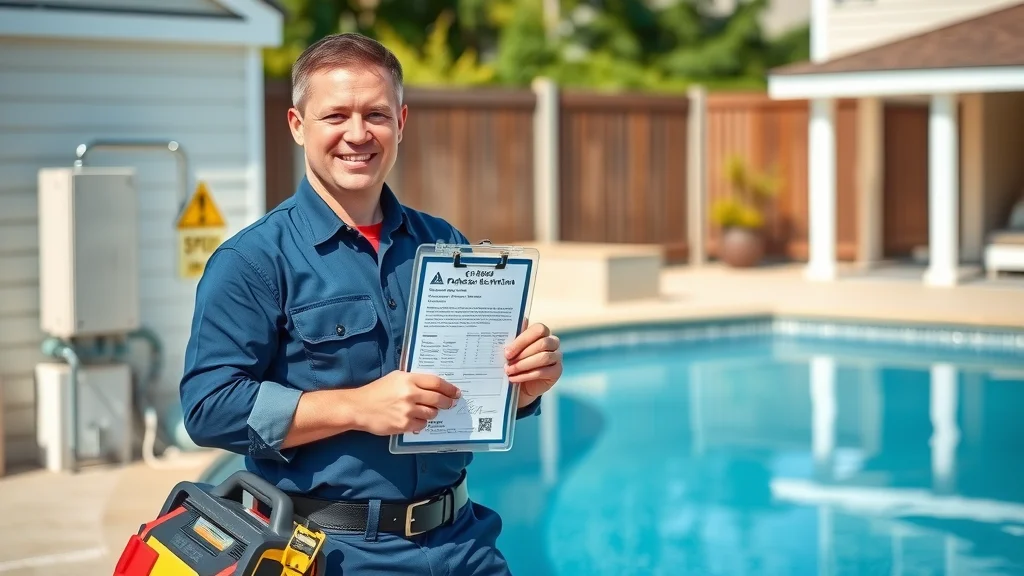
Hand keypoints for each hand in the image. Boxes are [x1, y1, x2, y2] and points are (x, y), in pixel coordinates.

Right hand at [345, 371, 461, 435]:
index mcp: (408, 379)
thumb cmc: (377, 391)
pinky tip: (412, 419)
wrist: (359, 407)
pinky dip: (420, 423)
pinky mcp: (403, 425)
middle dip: (446, 402)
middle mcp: (410, 394)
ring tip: (422, 411)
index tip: (456, 392)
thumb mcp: (395, 378)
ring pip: (432, 413)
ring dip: (431, 413)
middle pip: (438, 399)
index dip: (449, 388)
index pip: (436, 382)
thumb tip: (435, 386)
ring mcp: (407, 410)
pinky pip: (422, 425)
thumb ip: (414, 380)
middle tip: (449, 404)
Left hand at [504, 321, 561, 405]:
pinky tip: (514, 378)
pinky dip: (525, 375)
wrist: (522, 383)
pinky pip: (542, 372)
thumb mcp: (513, 349)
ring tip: (509, 370)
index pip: (538, 329)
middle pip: (543, 343)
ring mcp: (557, 357)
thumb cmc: (516, 361)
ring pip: (544, 358)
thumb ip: (513, 339)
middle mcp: (553, 342)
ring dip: (523, 365)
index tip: (507, 351)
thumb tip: (507, 331)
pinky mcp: (556, 371)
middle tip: (507, 361)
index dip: (523, 339)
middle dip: (522, 353)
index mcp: (543, 332)